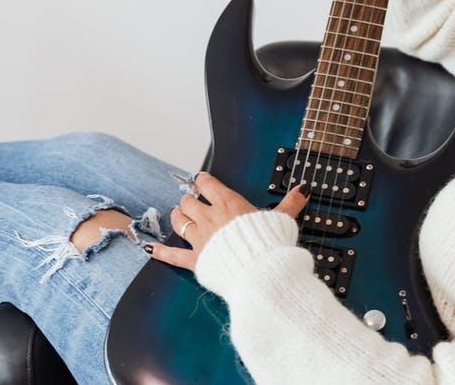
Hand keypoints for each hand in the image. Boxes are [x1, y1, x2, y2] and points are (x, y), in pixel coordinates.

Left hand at [147, 171, 309, 272]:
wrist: (260, 273)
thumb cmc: (270, 245)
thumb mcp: (283, 219)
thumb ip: (290, 203)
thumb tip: (303, 189)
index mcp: (229, 204)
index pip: (207, 183)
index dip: (203, 180)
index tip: (202, 180)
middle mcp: (210, 218)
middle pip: (188, 201)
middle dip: (189, 200)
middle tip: (192, 201)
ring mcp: (200, 239)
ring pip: (178, 221)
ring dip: (177, 217)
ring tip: (179, 215)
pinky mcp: (195, 261)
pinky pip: (172, 254)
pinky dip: (160, 251)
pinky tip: (151, 248)